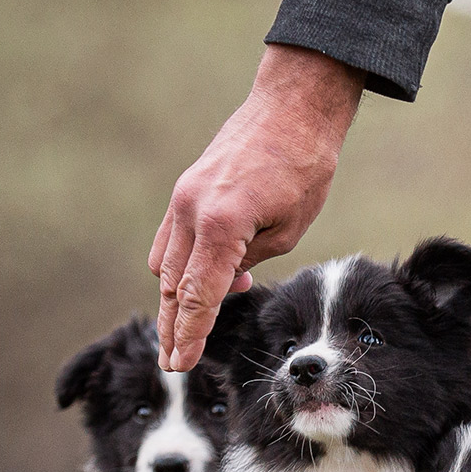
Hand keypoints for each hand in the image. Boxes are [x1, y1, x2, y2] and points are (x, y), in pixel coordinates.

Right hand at [148, 45, 365, 369]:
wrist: (292, 107)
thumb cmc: (304, 167)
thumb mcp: (289, 229)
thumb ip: (248, 261)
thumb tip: (225, 284)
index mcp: (221, 223)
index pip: (198, 296)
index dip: (190, 335)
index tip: (181, 364)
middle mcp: (191, 210)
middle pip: (173, 286)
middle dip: (173, 326)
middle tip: (173, 362)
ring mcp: (182, 197)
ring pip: (166, 264)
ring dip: (177, 297)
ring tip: (189, 328)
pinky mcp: (184, 189)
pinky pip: (171, 240)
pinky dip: (181, 266)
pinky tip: (208, 281)